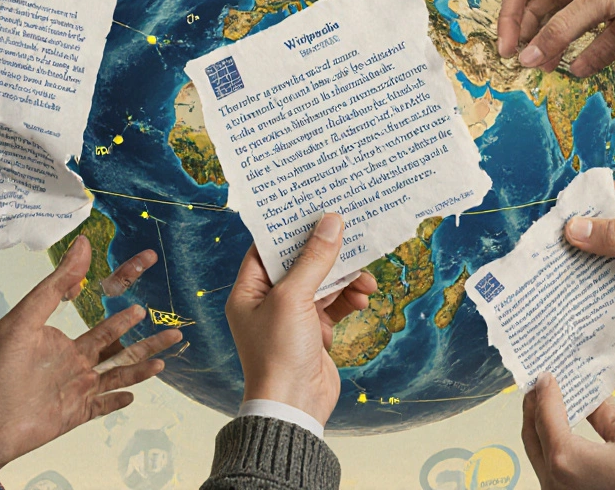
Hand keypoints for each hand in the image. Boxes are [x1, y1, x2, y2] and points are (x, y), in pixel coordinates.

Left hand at [0, 236, 181, 471]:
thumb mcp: (26, 318)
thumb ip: (56, 283)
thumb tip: (82, 244)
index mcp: (64, 341)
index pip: (105, 319)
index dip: (128, 307)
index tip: (147, 280)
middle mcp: (74, 364)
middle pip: (120, 349)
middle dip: (147, 341)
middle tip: (173, 330)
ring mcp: (76, 390)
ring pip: (119, 376)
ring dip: (142, 368)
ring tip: (165, 359)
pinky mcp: (74, 416)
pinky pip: (102, 407)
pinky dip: (119, 401)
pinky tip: (134, 395)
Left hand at [226, 214, 377, 425]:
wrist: (295, 407)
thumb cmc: (280, 353)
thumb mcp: (295, 299)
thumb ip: (314, 260)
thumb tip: (331, 222)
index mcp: (249, 291)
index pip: (268, 248)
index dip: (291, 228)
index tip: (316, 209)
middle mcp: (268, 301)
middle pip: (300, 263)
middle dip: (327, 252)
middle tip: (351, 234)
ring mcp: (292, 317)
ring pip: (322, 283)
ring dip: (344, 278)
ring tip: (365, 279)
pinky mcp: (314, 331)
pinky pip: (334, 304)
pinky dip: (349, 298)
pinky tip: (363, 299)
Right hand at [497, 0, 614, 76]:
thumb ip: (563, 29)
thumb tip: (528, 59)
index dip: (510, 19)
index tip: (507, 50)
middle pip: (542, 14)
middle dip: (532, 39)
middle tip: (526, 66)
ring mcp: (602, 3)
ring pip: (569, 32)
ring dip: (557, 51)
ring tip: (549, 70)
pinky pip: (599, 45)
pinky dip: (589, 58)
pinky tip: (580, 70)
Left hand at [523, 373, 614, 489]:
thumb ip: (604, 416)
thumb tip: (595, 400)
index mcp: (566, 461)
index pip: (545, 417)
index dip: (545, 392)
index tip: (546, 376)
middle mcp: (556, 483)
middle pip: (533, 437)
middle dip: (534, 409)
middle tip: (540, 388)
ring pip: (540, 455)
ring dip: (542, 429)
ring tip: (551, 406)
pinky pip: (554, 470)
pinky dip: (555, 448)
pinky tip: (565, 433)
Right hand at [563, 182, 614, 358]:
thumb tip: (572, 229)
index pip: (604, 197)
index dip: (577, 206)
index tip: (548, 222)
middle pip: (594, 234)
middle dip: (569, 245)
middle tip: (538, 258)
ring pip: (596, 266)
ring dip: (577, 275)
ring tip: (546, 285)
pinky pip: (607, 296)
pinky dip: (591, 300)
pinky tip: (571, 306)